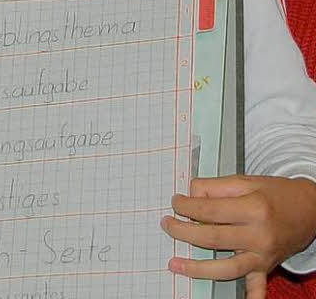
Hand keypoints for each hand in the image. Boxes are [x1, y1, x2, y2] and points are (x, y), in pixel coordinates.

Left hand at [161, 175, 315, 298]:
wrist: (310, 209)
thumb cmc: (276, 194)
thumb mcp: (246, 181)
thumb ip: (215, 187)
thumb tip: (190, 194)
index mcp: (253, 209)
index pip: (209, 210)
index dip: (185, 206)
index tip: (175, 202)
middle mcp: (259, 235)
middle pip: (212, 238)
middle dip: (182, 232)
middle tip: (167, 224)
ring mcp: (263, 255)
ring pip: (226, 267)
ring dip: (198, 268)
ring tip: (175, 264)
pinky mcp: (266, 267)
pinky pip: (257, 286)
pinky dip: (249, 297)